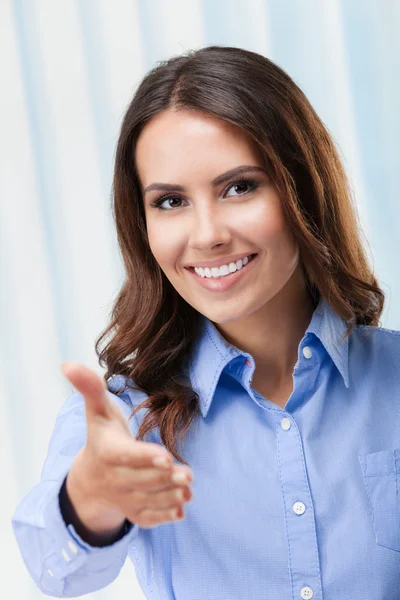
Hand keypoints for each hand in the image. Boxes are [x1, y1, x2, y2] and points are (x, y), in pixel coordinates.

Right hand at [61, 362, 192, 530]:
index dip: (145, 456)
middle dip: (165, 478)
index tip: (166, 455)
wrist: (91, 479)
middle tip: (187, 474)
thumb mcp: (97, 411)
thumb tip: (68, 364)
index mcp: (108, 452)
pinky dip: (165, 516)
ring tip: (188, 489)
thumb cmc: (101, 436)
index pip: (127, 455)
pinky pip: (149, 517)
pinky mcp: (134, 511)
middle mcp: (115, 479)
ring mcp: (124, 498)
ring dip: (170, 496)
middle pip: (142, 479)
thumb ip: (89, 387)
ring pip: (149, 499)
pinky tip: (181, 509)